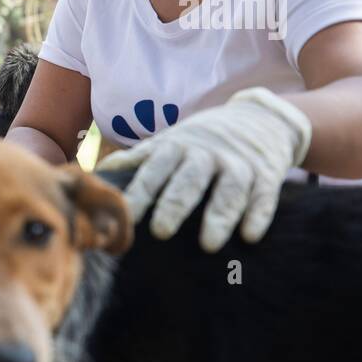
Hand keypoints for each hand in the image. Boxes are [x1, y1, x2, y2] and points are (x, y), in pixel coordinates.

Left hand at [97, 86, 311, 252]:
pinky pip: (263, 196)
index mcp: (176, 146)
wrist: (260, 116)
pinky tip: (249, 236)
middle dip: (175, 204)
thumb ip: (136, 160)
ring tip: (208, 245)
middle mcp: (206, 154)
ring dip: (219, 216)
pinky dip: (258, 215)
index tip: (124, 215)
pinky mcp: (267, 174)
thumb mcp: (168, 141)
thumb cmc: (200, 140)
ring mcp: (238, 163)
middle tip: (161, 232)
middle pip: (189, 179)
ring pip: (229, 189)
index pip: (154, 169)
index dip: (139, 192)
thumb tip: (94, 177)